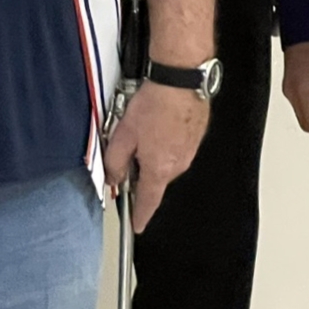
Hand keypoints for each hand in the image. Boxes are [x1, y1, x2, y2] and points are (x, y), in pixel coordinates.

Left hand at [105, 80, 206, 226]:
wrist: (181, 83)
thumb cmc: (155, 106)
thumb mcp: (122, 135)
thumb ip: (115, 162)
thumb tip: (114, 178)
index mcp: (159, 169)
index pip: (148, 201)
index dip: (140, 215)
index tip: (136, 225)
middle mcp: (178, 165)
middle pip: (153, 180)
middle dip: (139, 172)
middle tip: (127, 151)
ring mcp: (189, 152)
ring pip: (163, 163)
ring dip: (149, 154)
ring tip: (141, 131)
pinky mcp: (194, 139)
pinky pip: (174, 150)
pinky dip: (162, 143)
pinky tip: (154, 126)